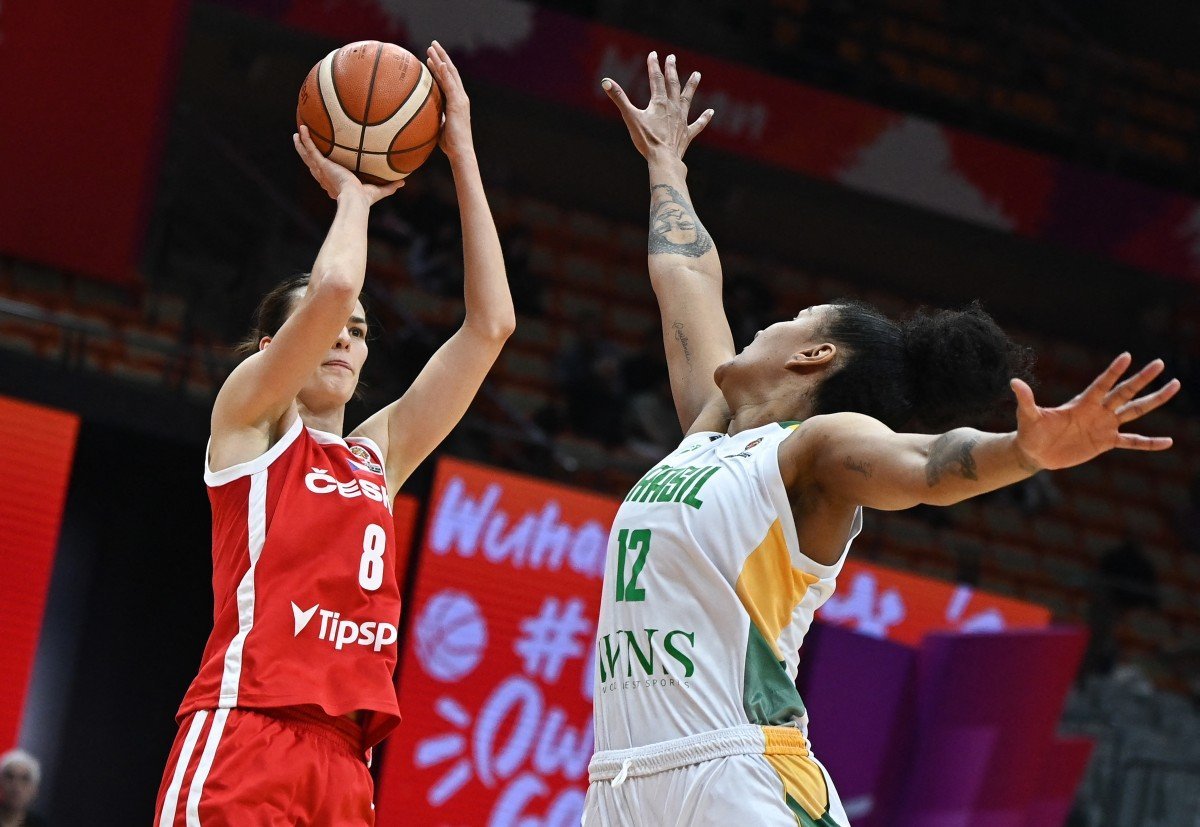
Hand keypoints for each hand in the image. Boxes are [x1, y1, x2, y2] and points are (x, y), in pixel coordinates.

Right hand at [293, 125, 402, 203]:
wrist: (355, 199)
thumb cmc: (364, 200)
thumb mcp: (378, 190)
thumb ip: (389, 186)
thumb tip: (403, 182)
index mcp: (335, 183)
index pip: (327, 175)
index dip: (323, 169)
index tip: (324, 163)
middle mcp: (325, 177)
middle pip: (312, 164)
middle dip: (307, 154)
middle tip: (303, 145)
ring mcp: (322, 171)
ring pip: (307, 156)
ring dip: (301, 145)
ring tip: (296, 135)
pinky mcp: (321, 166)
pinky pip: (311, 150)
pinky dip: (305, 140)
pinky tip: (302, 130)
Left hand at [426, 41, 473, 161]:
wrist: (461, 152)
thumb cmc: (450, 145)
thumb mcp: (438, 127)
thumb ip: (433, 118)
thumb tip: (420, 117)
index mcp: (456, 102)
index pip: (447, 81)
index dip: (440, 68)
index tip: (430, 59)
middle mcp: (460, 97)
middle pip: (451, 72)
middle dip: (441, 57)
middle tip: (432, 45)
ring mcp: (460, 99)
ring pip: (450, 74)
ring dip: (441, 59)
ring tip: (431, 47)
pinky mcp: (458, 103)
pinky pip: (450, 85)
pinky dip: (445, 72)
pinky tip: (439, 62)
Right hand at [601, 52, 713, 160]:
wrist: (663, 159)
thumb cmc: (646, 140)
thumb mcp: (630, 117)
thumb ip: (619, 98)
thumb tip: (606, 82)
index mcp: (659, 102)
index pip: (656, 79)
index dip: (654, 65)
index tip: (653, 54)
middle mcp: (673, 107)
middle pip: (673, 84)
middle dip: (671, 70)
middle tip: (672, 58)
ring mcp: (681, 120)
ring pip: (687, 99)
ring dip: (691, 86)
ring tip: (697, 74)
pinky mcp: (686, 134)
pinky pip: (697, 124)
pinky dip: (704, 118)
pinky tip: (711, 112)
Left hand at [1011, 353, 1179, 470]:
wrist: (1035, 451)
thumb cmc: (1030, 431)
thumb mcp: (1028, 416)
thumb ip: (1025, 400)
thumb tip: (1013, 382)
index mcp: (1082, 403)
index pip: (1101, 384)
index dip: (1113, 372)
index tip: (1127, 356)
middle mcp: (1097, 411)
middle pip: (1125, 392)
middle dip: (1142, 379)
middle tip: (1160, 363)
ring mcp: (1104, 426)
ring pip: (1135, 411)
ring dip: (1154, 400)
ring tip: (1174, 386)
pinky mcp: (1105, 442)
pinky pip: (1132, 442)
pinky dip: (1149, 443)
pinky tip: (1169, 442)